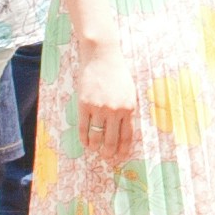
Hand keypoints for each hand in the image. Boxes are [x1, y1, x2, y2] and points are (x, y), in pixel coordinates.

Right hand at [75, 40, 138, 158]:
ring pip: (97, 136)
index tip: (121, 157)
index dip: (123, 149)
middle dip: (109, 153)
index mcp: (129, 108)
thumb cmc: (117, 73)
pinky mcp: (84, 104)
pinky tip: (85, 143)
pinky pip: (84, 127)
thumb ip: (127, 110)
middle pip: (112, 140)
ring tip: (95, 151)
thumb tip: (124, 131)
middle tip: (107, 158)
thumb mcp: (130, 92)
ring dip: (96, 147)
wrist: (102, 56)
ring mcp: (99, 108)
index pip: (127, 136)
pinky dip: (84, 138)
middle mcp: (115, 110)